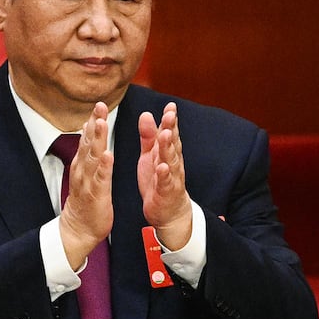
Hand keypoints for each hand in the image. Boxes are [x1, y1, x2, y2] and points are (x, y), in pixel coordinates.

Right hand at [59, 102, 114, 269]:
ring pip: (93, 157)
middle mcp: (83, 169)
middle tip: (99, 105)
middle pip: (89, 143)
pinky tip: (108, 156)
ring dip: (97, 140)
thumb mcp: (87, 171)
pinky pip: (100, 179)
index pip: (88, 138)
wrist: (79, 228)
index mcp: (84, 163)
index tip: (99, 103)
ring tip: (101, 123)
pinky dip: (104, 167)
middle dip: (94, 123)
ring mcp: (88, 181)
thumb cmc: (86, 199)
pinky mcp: (96, 194)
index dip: (93, 120)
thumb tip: (88, 129)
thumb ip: (88, 151)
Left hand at [137, 102, 192, 249]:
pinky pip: (165, 182)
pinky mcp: (166, 192)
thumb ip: (149, 136)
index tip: (170, 106)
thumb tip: (146, 113)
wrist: (168, 212)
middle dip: (171, 128)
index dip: (170, 120)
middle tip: (170, 114)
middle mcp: (172, 162)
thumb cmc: (159, 180)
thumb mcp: (151, 156)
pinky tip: (162, 166)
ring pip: (171, 160)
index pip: (170, 133)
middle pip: (172, 143)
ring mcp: (171, 177)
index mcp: (166, 152)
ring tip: (165, 134)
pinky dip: (164, 174)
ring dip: (168, 147)